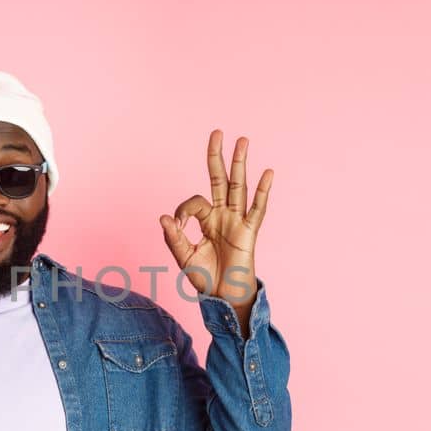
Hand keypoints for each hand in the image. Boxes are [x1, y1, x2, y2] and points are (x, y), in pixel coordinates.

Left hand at [159, 129, 273, 313]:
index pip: (194, 201)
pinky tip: (267, 173)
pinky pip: (257, 209)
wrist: (223, 298)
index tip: (176, 227)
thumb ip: (173, 238)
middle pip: (220, 179)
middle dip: (217, 156)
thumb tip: (163, 217)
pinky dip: (262, 191)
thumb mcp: (184, 257)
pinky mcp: (250, 232)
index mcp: (206, 219)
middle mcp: (223, 215)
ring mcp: (237, 221)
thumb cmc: (206, 278)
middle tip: (217, 132)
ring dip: (240, 163)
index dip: (182, 210)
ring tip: (242, 140)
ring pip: (239, 187)